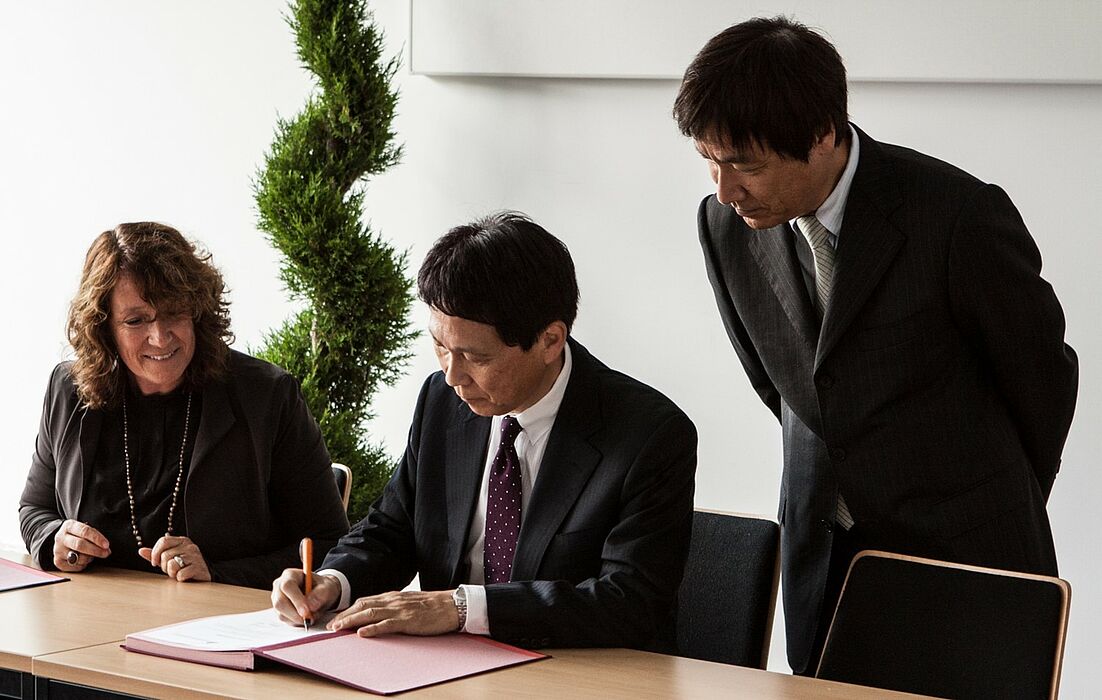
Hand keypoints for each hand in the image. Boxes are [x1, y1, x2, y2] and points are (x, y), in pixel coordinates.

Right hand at [52, 520, 110, 570]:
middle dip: (96, 550)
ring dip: (89, 558)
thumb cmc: (77, 534)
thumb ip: (94, 535)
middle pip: (79, 545)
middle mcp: (61, 538)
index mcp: (69, 526)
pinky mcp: (58, 561)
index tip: (106, 545)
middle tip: (106, 553)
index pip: (84, 531)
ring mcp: (58, 550)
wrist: (62, 539)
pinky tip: (84, 560)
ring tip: (92, 555)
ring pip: (78, 557)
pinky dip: (83, 565)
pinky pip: (74, 566)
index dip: (97, 538)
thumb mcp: (84, 528)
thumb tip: (105, 548)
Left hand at [139, 535, 210, 581]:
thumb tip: (141, 551)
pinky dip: (180, 579)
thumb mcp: (169, 559)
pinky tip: (186, 577)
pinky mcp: (199, 568)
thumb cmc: (184, 567)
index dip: (155, 553)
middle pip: (166, 555)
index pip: (163, 541)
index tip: (155, 562)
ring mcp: (195, 556)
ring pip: (172, 564)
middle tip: (171, 570)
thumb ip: (156, 555)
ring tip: (178, 573)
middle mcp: (190, 546)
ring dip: (172, 573)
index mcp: (182, 541)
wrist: (202, 577)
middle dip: (164, 566)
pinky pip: (180, 574)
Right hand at [272, 569, 340, 625]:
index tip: (306, 611)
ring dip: (297, 619)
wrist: (321, 593)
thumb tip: (311, 606)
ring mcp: (277, 599)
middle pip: (280, 602)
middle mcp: (279, 586)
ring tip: (312, 616)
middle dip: (295, 614)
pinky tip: (306, 617)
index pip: (288, 586)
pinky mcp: (279, 610)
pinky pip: (284, 620)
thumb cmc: (322, 587)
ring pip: (281, 614)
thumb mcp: (327, 587)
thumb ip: (321, 593)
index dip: (296, 599)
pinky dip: (296, 622)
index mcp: (290, 574)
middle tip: (310, 619)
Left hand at [329, 590, 458, 637]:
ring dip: (351, 621)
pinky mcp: (407, 621)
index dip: (348, 609)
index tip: (336, 618)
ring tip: (338, 628)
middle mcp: (393, 600)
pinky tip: (362, 633)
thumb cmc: (432, 606)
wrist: (451, 605)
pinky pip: (386, 624)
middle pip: (362, 605)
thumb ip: (393, 606)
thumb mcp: (409, 603)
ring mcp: (399, 610)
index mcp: (393, 596)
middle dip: (344, 615)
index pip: (365, 601)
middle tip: (330, 626)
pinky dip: (372, 629)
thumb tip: (378, 614)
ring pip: (370, 613)